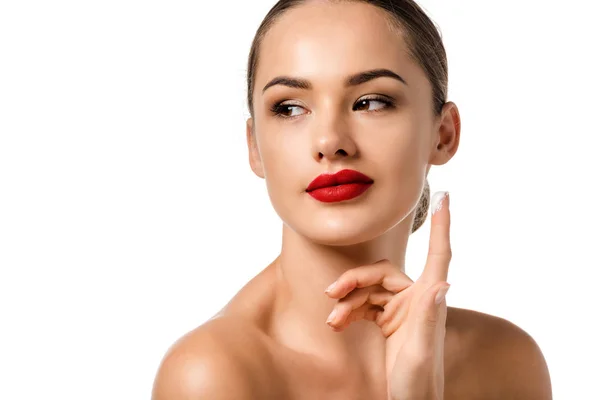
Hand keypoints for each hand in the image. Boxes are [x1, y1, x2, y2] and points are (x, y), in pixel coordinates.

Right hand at [324, 191, 451, 399]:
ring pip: (367, 289)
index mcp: (428, 301)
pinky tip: (335, 324)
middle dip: (354, 281)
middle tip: (332, 294)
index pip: (438, 255)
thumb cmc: (419, 386)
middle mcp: (415, 300)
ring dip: (347, 301)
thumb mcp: (421, 354)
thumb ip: (428, 318)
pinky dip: (347, 311)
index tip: (444, 197)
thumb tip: (442, 284)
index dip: (442, 225)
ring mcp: (400, 309)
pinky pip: (362, 305)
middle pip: (381, 273)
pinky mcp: (386, 320)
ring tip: (332, 320)